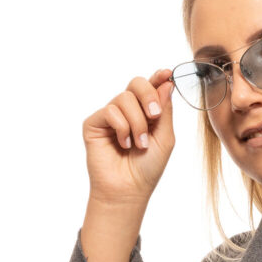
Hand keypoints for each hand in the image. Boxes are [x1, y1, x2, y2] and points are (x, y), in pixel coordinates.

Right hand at [82, 69, 174, 204]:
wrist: (129, 188)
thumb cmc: (148, 167)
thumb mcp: (165, 137)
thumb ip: (165, 110)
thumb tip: (166, 83)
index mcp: (146, 112)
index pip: (151, 88)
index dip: (158, 78)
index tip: (166, 73)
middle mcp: (128, 111)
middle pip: (136, 84)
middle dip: (149, 96)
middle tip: (155, 116)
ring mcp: (110, 116)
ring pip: (125, 98)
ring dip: (137, 122)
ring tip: (139, 144)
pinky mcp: (94, 123)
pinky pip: (110, 111)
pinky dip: (122, 128)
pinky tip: (123, 145)